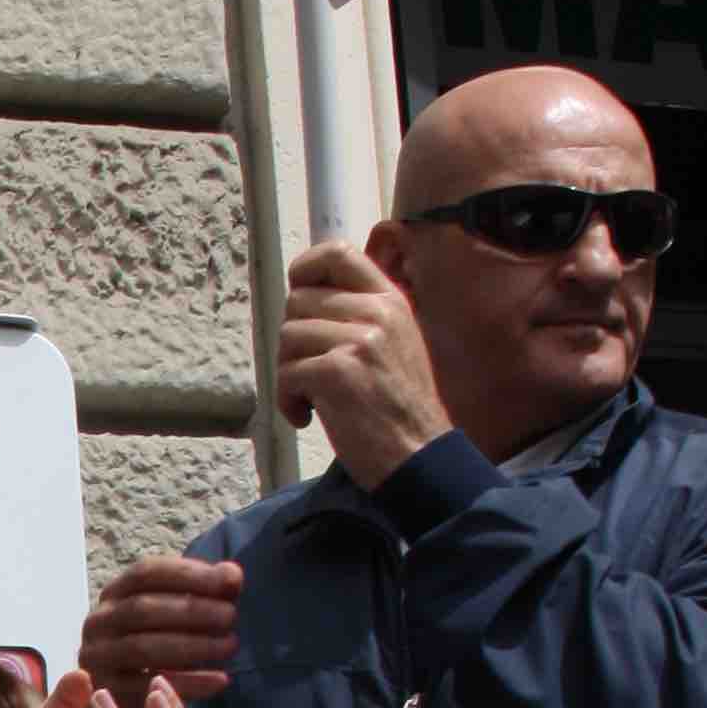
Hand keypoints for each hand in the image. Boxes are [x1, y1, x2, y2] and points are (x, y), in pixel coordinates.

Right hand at [81, 554, 242, 704]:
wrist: (128, 697)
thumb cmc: (157, 643)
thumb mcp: (176, 612)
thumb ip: (204, 591)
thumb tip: (231, 575)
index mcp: (115, 592)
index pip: (146, 573)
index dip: (188, 574)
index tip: (230, 581)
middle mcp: (99, 620)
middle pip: (142, 608)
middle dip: (192, 611)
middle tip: (231, 617)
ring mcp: (97, 656)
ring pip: (143, 648)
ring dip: (192, 646)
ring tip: (229, 646)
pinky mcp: (108, 690)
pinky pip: (149, 687)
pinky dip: (188, 683)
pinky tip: (220, 680)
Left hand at [277, 238, 451, 483]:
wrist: (419, 455)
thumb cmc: (398, 408)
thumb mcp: (393, 343)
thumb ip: (359, 315)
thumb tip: (304, 295)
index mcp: (391, 300)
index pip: (337, 252)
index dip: (305, 269)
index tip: (298, 297)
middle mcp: (378, 312)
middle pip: (298, 301)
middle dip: (293, 340)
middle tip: (310, 370)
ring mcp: (360, 340)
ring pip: (288, 336)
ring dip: (289, 373)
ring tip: (313, 397)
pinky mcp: (339, 371)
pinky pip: (287, 373)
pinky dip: (288, 400)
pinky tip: (308, 417)